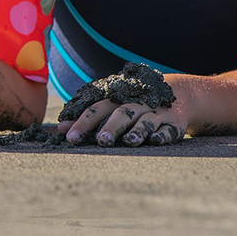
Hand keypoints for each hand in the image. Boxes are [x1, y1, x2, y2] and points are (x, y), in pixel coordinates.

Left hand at [59, 96, 185, 147]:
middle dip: (111, 127)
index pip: (97, 108)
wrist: (176, 94)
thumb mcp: (111, 106)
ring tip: (130, 141)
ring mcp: (155, 112)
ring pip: (146, 121)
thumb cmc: (133, 103)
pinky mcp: (174, 122)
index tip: (70, 136)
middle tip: (101, 141)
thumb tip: (60, 129)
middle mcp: (135, 103)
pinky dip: (162, 134)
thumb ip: (87, 117)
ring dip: (138, 130)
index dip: (83, 122)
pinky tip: (156, 140)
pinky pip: (168, 129)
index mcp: (117, 99)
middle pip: (121, 113)